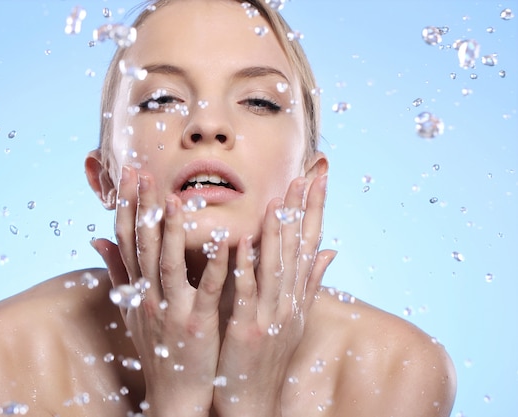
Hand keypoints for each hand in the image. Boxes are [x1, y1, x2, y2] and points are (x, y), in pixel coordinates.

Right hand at [92, 165, 228, 416]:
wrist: (174, 393)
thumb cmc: (157, 347)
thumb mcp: (131, 309)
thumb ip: (118, 271)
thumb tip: (96, 239)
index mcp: (138, 289)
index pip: (128, 240)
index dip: (128, 207)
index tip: (129, 175)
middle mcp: (150, 296)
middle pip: (144, 245)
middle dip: (144, 208)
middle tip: (144, 173)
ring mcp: (173, 311)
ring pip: (169, 265)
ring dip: (172, 233)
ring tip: (176, 200)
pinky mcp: (197, 326)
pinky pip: (207, 292)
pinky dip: (215, 267)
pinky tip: (224, 243)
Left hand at [213, 174, 335, 416]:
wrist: (254, 400)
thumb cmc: (270, 354)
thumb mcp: (295, 317)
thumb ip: (311, 281)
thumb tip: (332, 249)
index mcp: (298, 294)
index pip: (310, 242)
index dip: (315, 208)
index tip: (318, 176)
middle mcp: (289, 301)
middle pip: (298, 249)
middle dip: (302, 210)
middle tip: (305, 174)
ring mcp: (271, 315)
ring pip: (275, 267)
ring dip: (278, 233)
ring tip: (278, 200)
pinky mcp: (248, 330)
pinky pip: (246, 294)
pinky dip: (245, 268)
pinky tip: (242, 243)